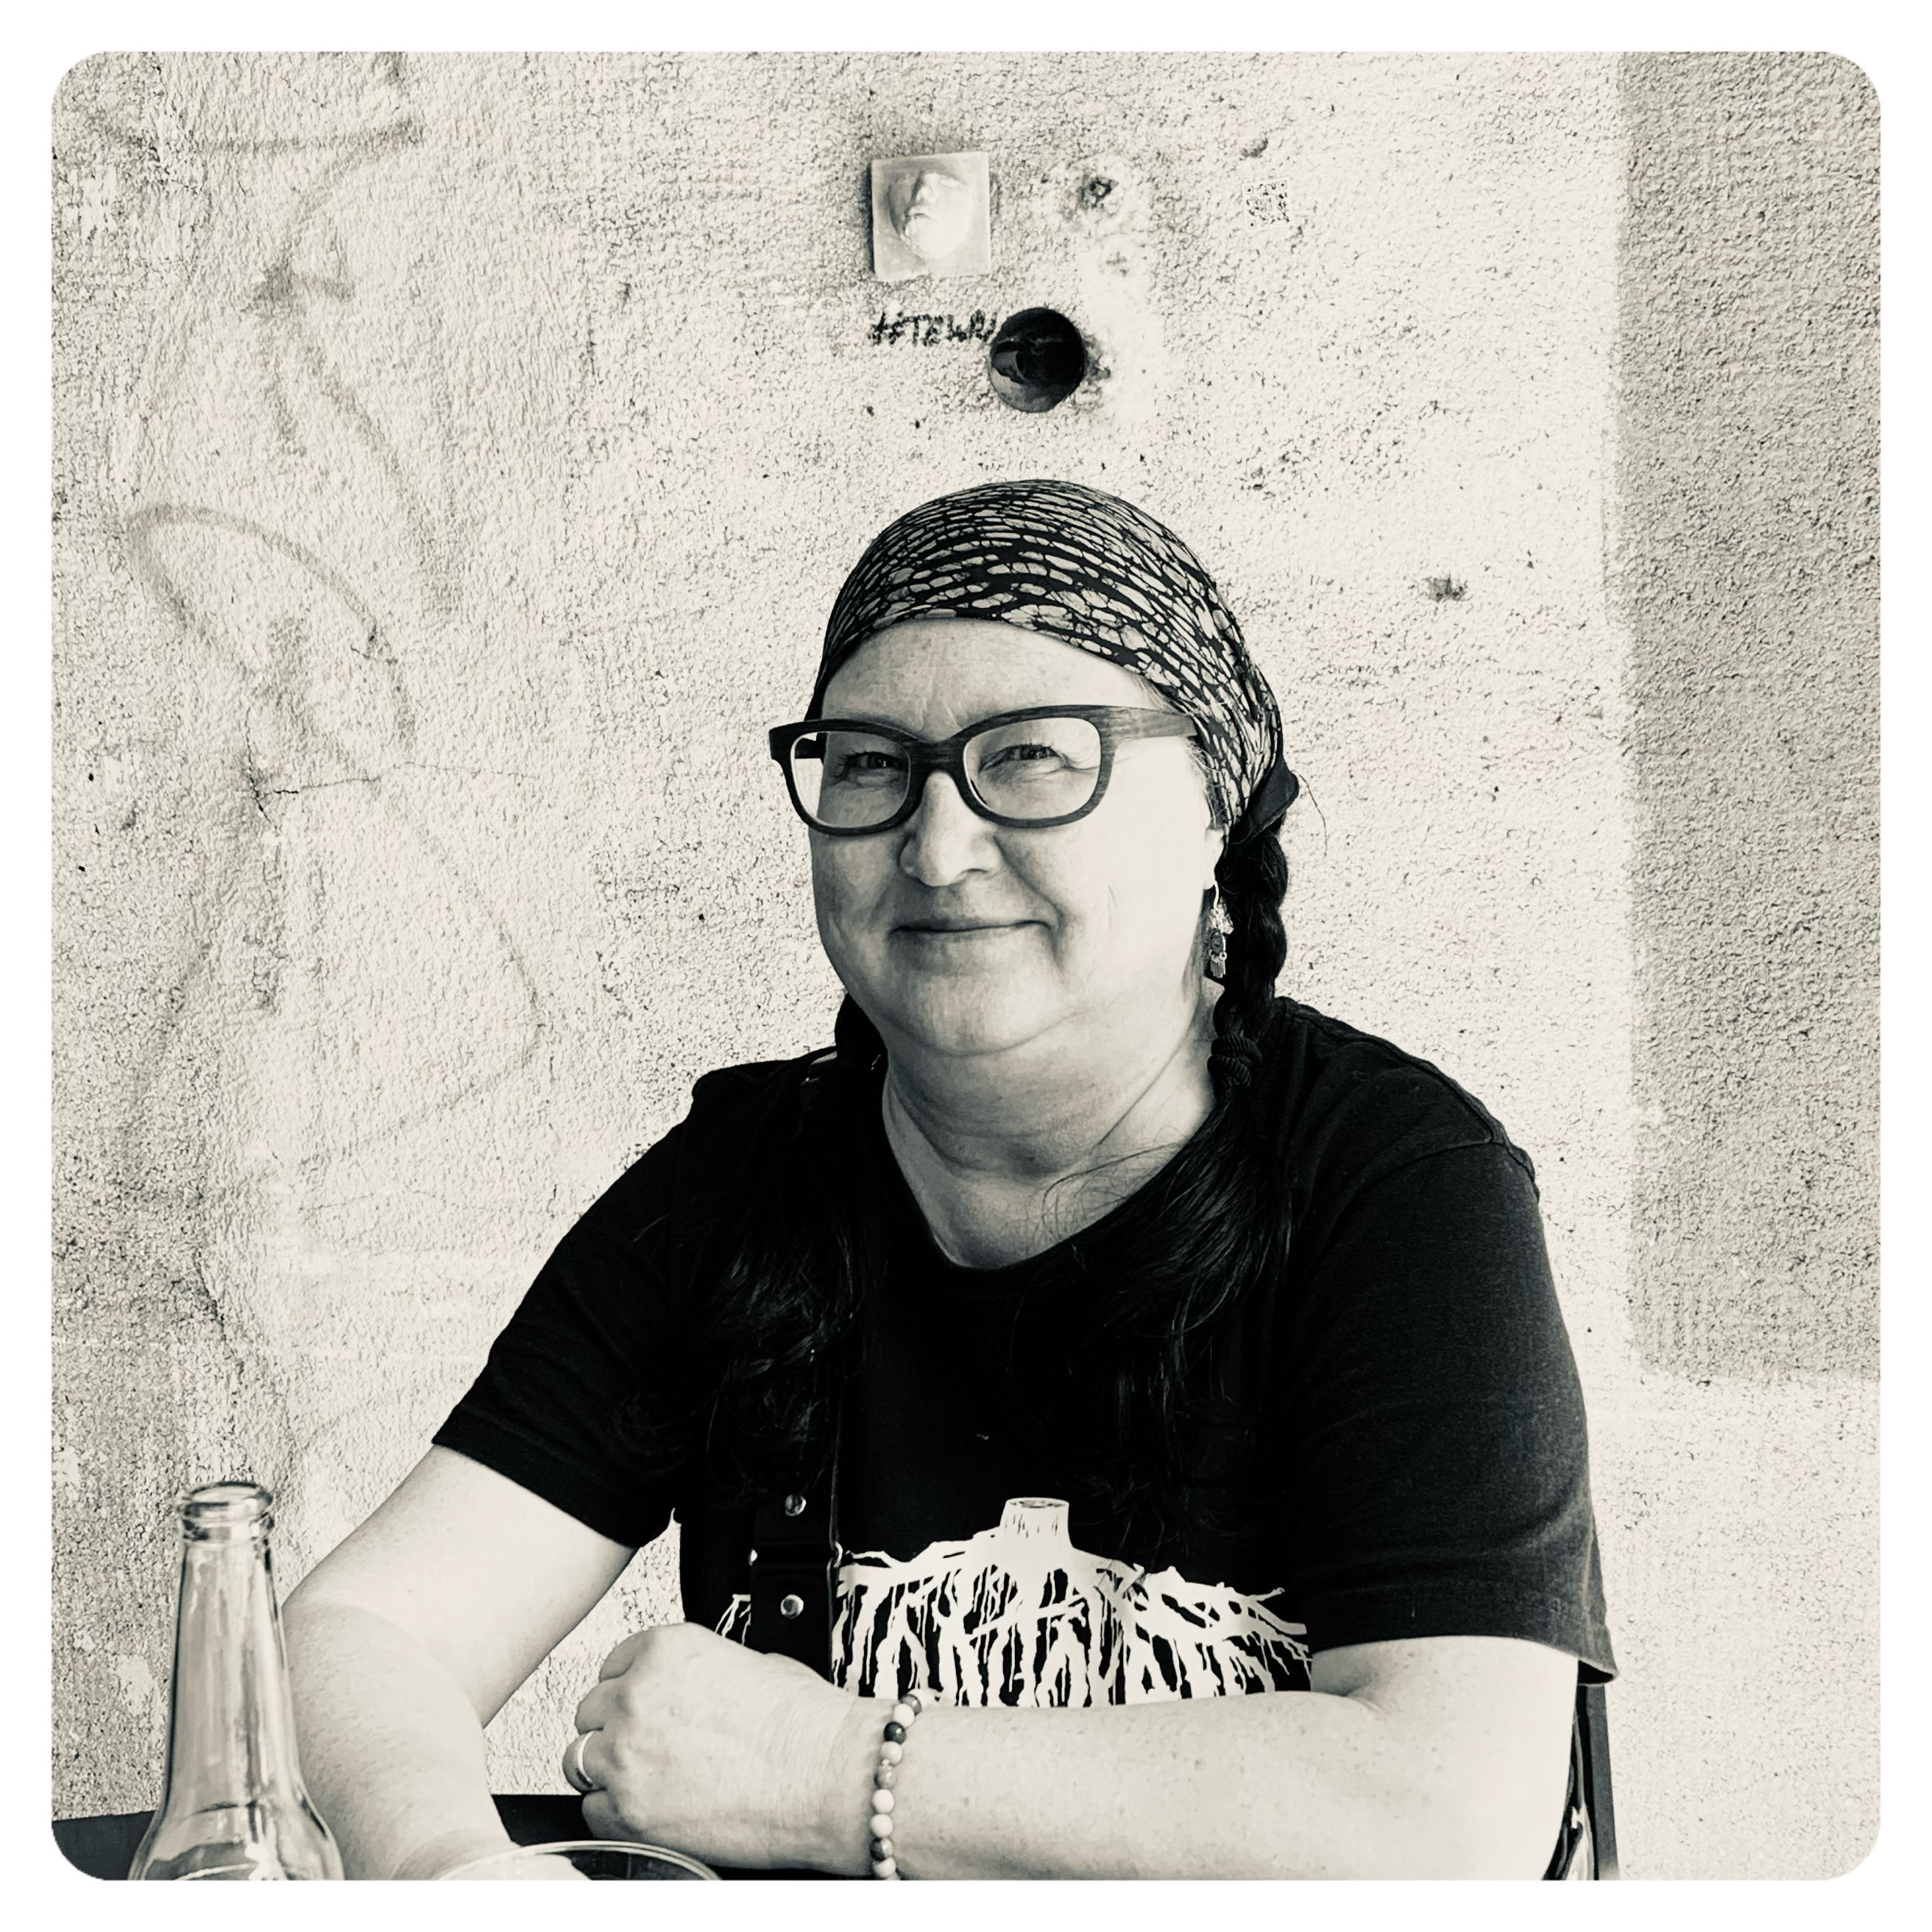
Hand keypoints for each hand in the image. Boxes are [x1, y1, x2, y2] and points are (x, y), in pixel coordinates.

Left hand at [569, 1621, 867, 1871]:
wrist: (826, 1775)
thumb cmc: (802, 1722)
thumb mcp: (748, 1662)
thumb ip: (697, 1673)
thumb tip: (688, 1690)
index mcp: (664, 1649)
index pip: (612, 1666)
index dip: (629, 1690)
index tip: (645, 1709)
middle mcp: (636, 1695)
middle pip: (590, 1712)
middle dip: (616, 1729)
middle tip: (649, 1749)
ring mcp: (626, 1755)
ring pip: (580, 1760)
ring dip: (608, 1770)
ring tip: (647, 1781)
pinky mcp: (627, 1812)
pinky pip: (592, 1812)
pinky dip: (614, 1815)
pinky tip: (651, 1810)